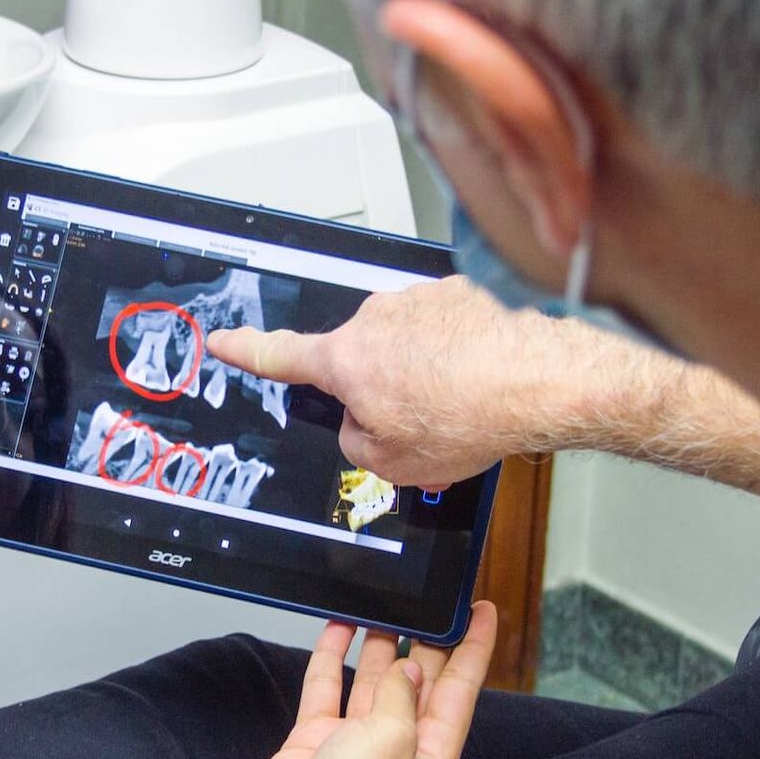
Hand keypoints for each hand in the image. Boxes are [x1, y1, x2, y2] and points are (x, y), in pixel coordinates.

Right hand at [208, 276, 681, 486]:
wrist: (536, 382)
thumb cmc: (468, 417)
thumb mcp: (389, 463)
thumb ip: (355, 441)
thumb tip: (361, 424)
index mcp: (346, 360)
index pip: (279, 355)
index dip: (245, 350)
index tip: (223, 339)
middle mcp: (376, 319)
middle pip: (358, 362)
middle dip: (379, 392)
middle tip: (416, 424)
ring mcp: (418, 301)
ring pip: (404, 348)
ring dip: (423, 375)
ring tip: (459, 407)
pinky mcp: (458, 295)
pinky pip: (442, 332)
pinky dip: (455, 357)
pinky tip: (479, 383)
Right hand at [209, 602, 496, 758]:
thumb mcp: (392, 737)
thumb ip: (403, 693)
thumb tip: (409, 668)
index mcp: (434, 756)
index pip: (462, 690)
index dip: (475, 647)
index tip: (483, 610)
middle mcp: (400, 748)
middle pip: (421, 682)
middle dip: (425, 641)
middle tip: (429, 600)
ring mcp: (359, 743)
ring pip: (376, 680)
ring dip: (379, 643)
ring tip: (384, 603)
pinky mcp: (320, 738)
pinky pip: (331, 688)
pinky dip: (333, 657)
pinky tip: (338, 627)